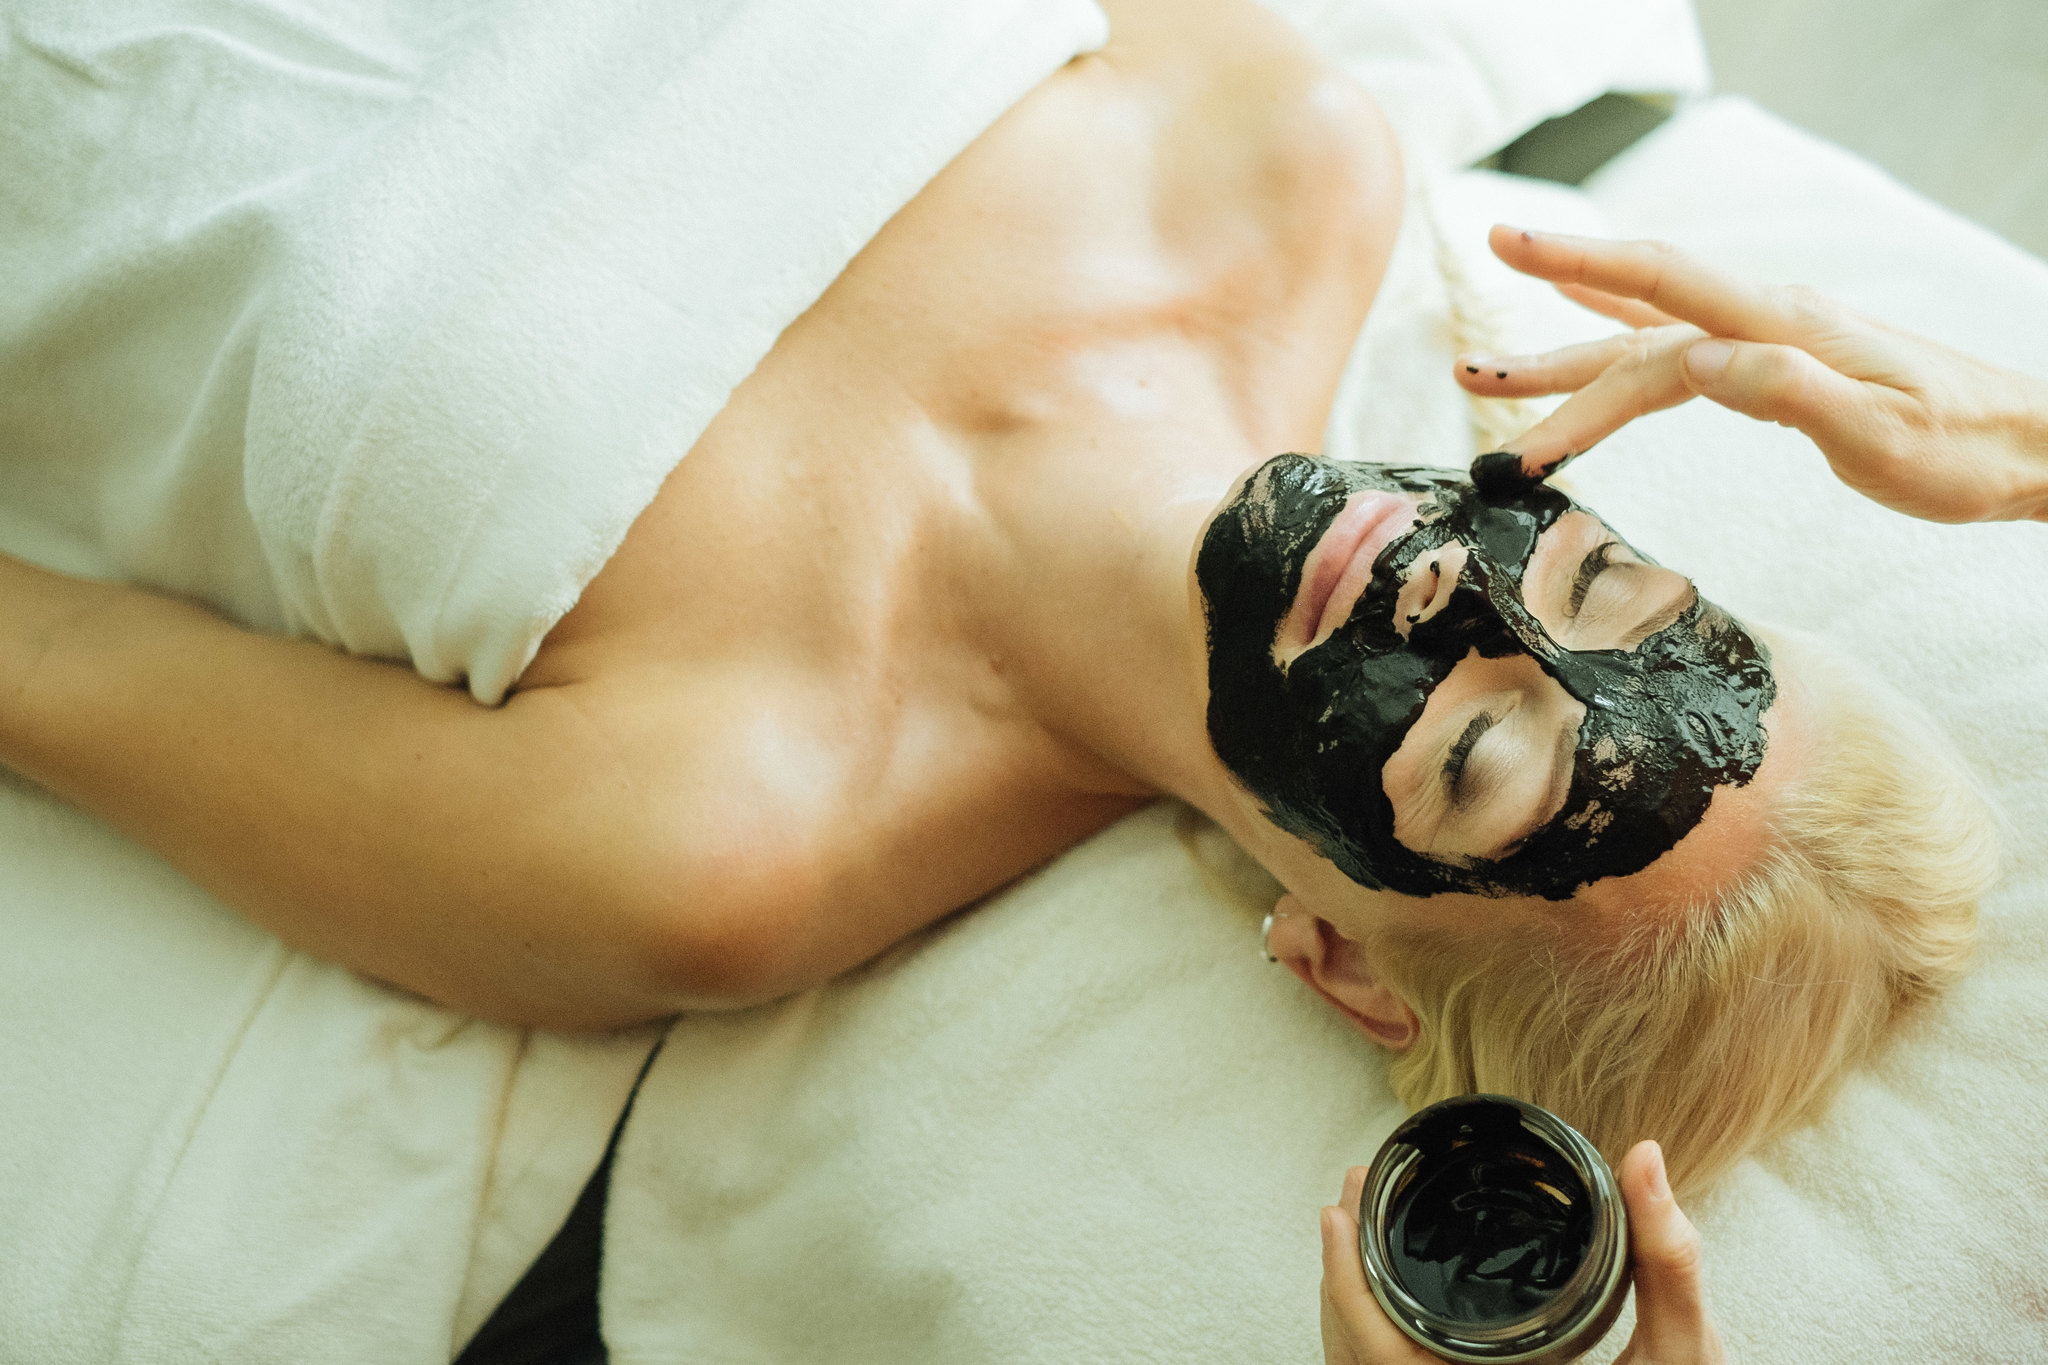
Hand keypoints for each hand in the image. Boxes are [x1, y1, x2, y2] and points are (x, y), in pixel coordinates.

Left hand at [1319, 1139, 1724, 1364]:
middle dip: (1341, 1278)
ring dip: (1354, 1305)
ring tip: (1358, 1226)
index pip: (1386, 1361)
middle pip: (1360, 1360)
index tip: (1336, 1217)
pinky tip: (1392, 1286)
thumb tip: (1646, 1157)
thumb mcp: (1683, 1351)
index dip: (1348, 1292)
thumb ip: (1666, 1259)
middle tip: (1351, 1199)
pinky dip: (1380, 1333)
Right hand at [1455, 225, 2047, 523]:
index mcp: (1782, 327)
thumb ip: (1785, 389)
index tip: (1507, 251)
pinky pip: (1673, 353)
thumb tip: (1696, 359)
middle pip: (1631, 328)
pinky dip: (1616, 348)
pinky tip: (1586, 336)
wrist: (2026, 446)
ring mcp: (1766, 342)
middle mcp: (1764, 322)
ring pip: (1642, 346)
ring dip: (1567, 365)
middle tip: (1468, 369)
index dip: (1578, 263)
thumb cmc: (1960, 448)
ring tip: (1491, 377)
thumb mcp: (1879, 432)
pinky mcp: (1772, 367)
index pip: (1661, 284)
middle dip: (1546, 350)